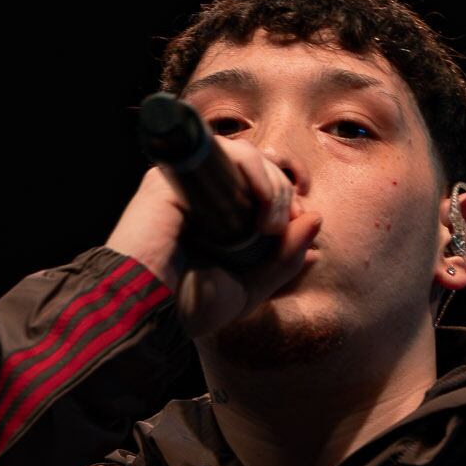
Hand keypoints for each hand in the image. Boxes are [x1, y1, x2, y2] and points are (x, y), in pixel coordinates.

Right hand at [104, 138, 322, 340]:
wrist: (149, 314)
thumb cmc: (189, 306)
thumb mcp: (250, 287)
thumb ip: (285, 259)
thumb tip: (316, 220)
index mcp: (217, 216)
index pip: (262, 183)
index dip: (287, 197)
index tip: (297, 226)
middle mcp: (201, 194)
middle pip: (260, 167)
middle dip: (285, 194)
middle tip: (281, 230)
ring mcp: (187, 181)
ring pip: (247, 155)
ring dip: (273, 185)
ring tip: (270, 224)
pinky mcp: (174, 175)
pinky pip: (225, 151)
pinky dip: (254, 171)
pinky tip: (262, 205)